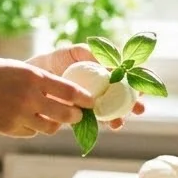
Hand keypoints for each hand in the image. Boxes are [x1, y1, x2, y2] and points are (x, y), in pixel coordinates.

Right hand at [0, 56, 95, 137]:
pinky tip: (25, 119)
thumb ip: (38, 80)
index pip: (70, 91)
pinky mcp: (9, 128)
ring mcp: (19, 115)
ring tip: (49, 117)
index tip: (91, 102)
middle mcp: (29, 97)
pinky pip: (31, 132)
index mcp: (34, 77)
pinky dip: (33, 128)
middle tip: (76, 115)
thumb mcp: (17, 68)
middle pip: (66, 114)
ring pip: (50, 127)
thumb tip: (62, 91)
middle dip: (75, 116)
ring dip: (54, 123)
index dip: (84, 99)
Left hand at [25, 42, 145, 130]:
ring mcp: (94, 102)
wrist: (36, 74)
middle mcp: (104, 88)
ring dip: (119, 117)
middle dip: (134, 104)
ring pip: (112, 111)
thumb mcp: (75, 52)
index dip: (140, 82)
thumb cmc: (58, 59)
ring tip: (119, 122)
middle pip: (124, 97)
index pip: (129, 77)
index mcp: (106, 71)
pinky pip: (95, 120)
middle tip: (139, 109)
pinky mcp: (83, 114)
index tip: (142, 88)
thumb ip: (91, 54)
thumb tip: (109, 63)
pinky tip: (106, 125)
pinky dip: (101, 123)